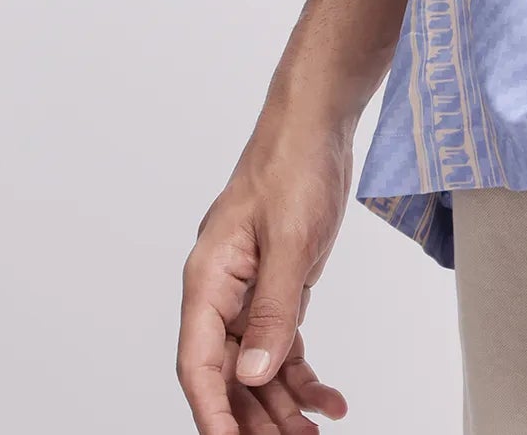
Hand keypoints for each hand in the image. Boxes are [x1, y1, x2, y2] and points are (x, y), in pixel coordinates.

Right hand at [177, 118, 353, 433]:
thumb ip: (271, 310)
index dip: (213, 412)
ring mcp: (248, 290)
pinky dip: (303, 372)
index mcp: (208, 279)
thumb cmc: (293, 165)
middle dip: (256, 417)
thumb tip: (254, 372)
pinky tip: (327, 397)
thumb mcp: (290, 241)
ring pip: (256, 365)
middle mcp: (221, 291)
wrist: (317, 123)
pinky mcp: (277, 284)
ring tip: (314, 432)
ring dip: (283, 402)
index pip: (199, 364)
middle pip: (228, 373)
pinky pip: (282, 341)